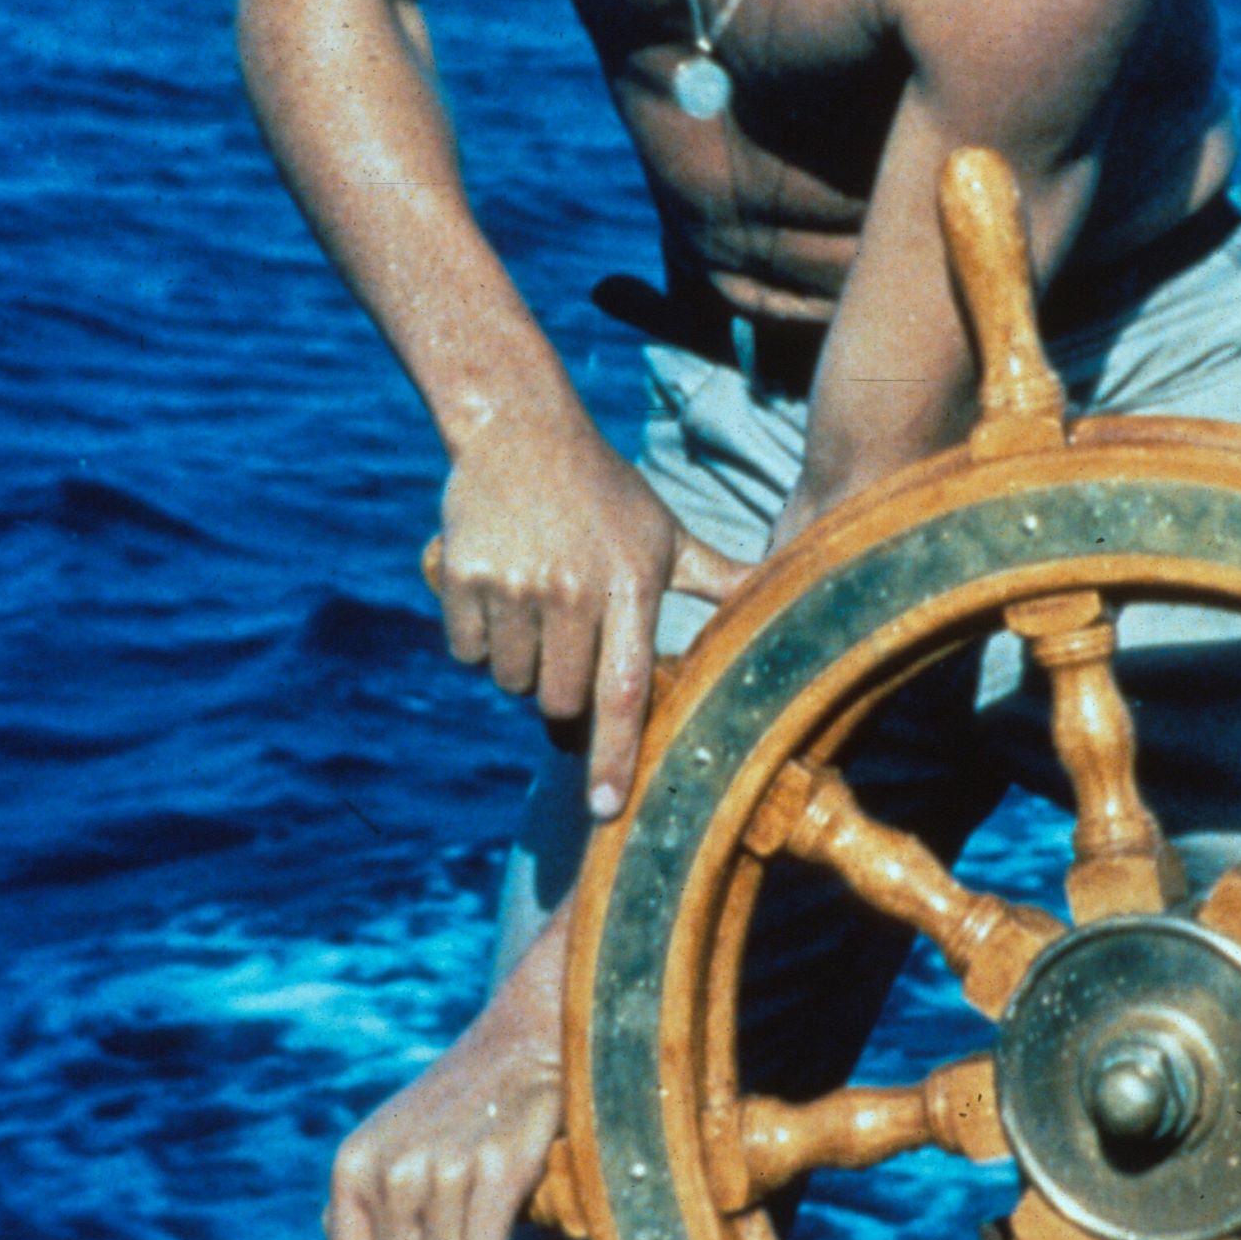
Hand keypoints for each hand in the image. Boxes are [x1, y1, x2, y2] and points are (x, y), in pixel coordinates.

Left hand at [326, 914, 565, 1239]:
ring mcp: (443, 1167)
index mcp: (354, 1166)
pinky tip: (506, 1201)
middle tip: (462, 1224)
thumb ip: (361, 1207)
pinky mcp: (499, 1166)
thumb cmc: (456, 1111)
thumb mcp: (389, 1147)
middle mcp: (391, 1170)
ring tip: (483, 1209)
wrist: (523, 1039)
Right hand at [430, 397, 748, 815]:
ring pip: (511, 682)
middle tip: (569, 646)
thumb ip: (717, 578)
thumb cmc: (605, 491)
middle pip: (561, 700)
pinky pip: (467, 654)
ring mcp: (515, 585)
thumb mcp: (665, 532)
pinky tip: (498, 593)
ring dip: (521, 665)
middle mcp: (572, 590)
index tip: (605, 808)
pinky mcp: (464, 579)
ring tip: (536, 607)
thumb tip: (776, 599)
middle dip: (564, 696)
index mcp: (630, 584)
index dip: (614, 754)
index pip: (624, 689)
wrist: (522, 431)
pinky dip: (478, 641)